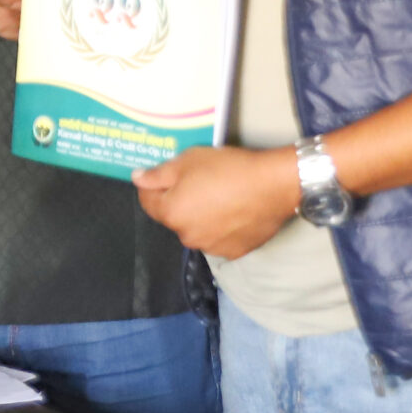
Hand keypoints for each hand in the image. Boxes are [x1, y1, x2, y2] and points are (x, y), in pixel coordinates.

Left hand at [133, 145, 301, 258]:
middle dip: (178, 201)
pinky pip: (218, 238)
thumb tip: (137, 179)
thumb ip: (158, 174)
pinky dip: (220, 227)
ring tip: (219, 196)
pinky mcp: (234, 252)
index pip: (148, 202)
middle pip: (173, 216)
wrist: (274, 185)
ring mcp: (211, 247)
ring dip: (199, 216)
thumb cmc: (228, 168)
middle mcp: (187, 236)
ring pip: (196, 229)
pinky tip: (233, 211)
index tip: (163, 175)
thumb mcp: (188, 161)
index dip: (152, 186)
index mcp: (171, 214)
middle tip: (198, 182)